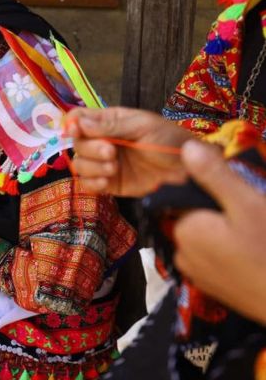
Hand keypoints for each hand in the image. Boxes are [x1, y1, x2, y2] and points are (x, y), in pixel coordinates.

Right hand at [65, 107, 192, 196]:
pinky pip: (88, 184)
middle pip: (77, 144)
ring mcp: (104, 163)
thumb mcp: (142, 126)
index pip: (78, 119)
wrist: (188, 172)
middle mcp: (102, 141)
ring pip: (79, 165)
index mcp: (108, 121)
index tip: (76, 132)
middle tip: (111, 152)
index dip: (72, 125)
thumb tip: (77, 123)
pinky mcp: (109, 184)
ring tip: (114, 168)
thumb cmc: (169, 140)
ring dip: (93, 167)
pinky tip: (108, 181)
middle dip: (90, 149)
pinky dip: (93, 183)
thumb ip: (110, 125)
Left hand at [173, 141, 265, 324]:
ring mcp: (195, 273)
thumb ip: (214, 176)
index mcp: (184, 228)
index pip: (185, 197)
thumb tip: (186, 148)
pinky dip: (228, 251)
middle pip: (196, 218)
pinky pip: (213, 258)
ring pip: (206, 238)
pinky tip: (252, 251)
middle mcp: (181, 252)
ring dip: (225, 231)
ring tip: (254, 232)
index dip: (212, 190)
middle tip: (252, 214)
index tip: (239, 194)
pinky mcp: (210, 288)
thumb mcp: (246, 204)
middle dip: (219, 211)